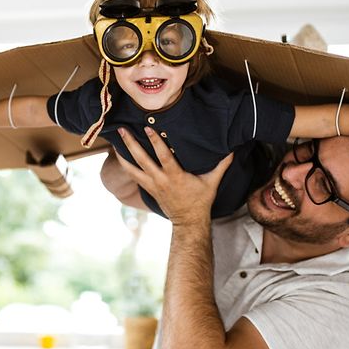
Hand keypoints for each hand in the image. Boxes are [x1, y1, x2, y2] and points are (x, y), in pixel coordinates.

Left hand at [111, 128, 232, 225]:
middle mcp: (160, 180)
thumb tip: (233, 149)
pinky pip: (133, 175)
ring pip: (132, 169)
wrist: (188, 221)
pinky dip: (126, 165)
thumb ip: (221, 165)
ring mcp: (152, 185)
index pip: (163, 156)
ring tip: (115, 140)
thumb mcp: (212, 182)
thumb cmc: (200, 200)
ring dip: (123, 154)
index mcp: (175, 176)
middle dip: (131, 145)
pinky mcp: (148, 188)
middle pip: (142, 160)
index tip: (148, 128)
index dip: (155, 142)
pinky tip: (120, 155)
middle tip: (123, 130)